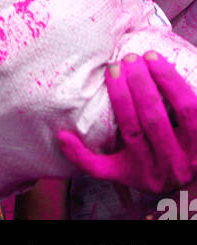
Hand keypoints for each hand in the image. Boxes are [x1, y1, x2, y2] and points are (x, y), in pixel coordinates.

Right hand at [57, 53, 196, 193]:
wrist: (186, 187)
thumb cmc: (146, 168)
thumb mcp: (118, 171)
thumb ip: (89, 160)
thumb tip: (60, 135)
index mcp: (143, 172)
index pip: (131, 130)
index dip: (121, 98)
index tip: (111, 70)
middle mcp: (171, 165)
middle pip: (153, 119)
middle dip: (139, 84)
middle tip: (128, 58)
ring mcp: (194, 155)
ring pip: (183, 111)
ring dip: (165, 80)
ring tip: (148, 57)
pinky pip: (196, 108)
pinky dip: (182, 85)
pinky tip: (168, 66)